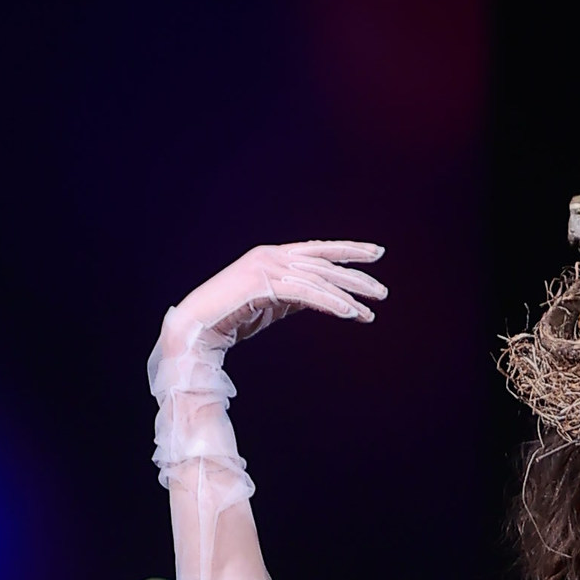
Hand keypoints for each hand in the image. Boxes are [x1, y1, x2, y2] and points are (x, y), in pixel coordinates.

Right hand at [153, 240, 385, 375]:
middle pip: (324, 263)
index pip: (318, 250)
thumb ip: (296, 296)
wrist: (197, 328)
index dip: (349, 251)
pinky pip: (306, 294)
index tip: (376, 253)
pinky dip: (330, 303)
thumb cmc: (231, 319)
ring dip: (348, 296)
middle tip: (382, 293)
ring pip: (318, 279)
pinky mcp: (263, 284)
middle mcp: (271, 255)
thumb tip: (327, 299)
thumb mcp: (272, 304)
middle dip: (356, 277)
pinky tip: (350, 314)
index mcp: (272, 255)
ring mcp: (266, 266)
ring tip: (371, 310)